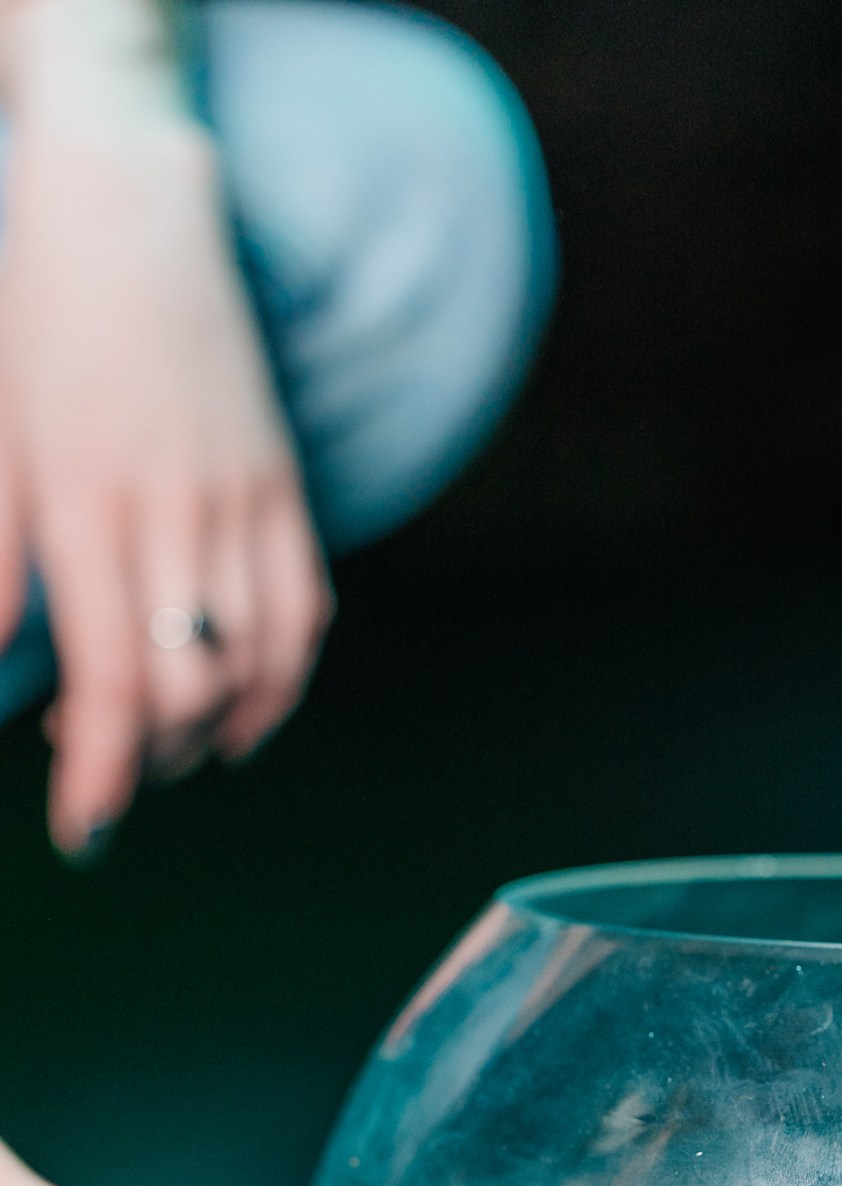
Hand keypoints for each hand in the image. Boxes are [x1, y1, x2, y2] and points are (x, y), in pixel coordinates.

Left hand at [0, 0, 333, 852]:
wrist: (128, 195)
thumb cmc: (37, 311)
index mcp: (90, 499)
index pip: (115, 682)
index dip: (101, 775)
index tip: (81, 831)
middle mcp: (178, 509)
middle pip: (189, 692)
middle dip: (145, 762)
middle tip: (100, 778)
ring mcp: (244, 499)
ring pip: (254, 667)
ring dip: (207, 734)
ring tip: (161, 750)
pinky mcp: (283, 486)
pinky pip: (301, 617)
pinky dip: (276, 685)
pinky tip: (236, 711)